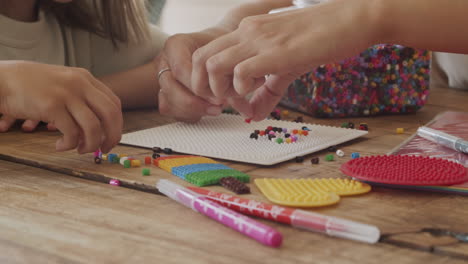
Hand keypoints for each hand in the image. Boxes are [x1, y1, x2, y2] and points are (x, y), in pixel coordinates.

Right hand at [0, 61, 122, 152]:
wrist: (3, 79)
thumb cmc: (33, 86)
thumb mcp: (63, 83)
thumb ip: (82, 98)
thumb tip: (99, 127)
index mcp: (85, 78)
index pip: (114, 103)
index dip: (117, 124)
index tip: (111, 138)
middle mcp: (80, 84)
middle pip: (110, 115)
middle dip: (112, 136)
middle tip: (104, 149)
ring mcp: (66, 94)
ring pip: (93, 127)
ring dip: (90, 144)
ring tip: (79, 149)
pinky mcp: (51, 106)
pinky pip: (71, 133)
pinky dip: (69, 144)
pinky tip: (59, 146)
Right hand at [157, 29, 243, 121]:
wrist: (221, 51)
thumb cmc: (224, 48)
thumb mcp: (228, 51)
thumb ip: (226, 71)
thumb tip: (229, 100)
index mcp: (175, 45)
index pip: (180, 69)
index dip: (199, 86)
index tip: (219, 96)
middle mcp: (165, 61)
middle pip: (170, 88)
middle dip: (195, 102)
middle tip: (218, 106)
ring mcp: (163, 79)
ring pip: (167, 102)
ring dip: (193, 110)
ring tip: (216, 109)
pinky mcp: (166, 95)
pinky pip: (171, 111)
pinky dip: (190, 115)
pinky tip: (208, 110)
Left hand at [191, 0, 377, 120]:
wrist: (351, 19)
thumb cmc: (321, 38)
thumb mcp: (286, 66)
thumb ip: (267, 90)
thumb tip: (255, 115)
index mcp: (246, 30)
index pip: (205, 54)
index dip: (207, 82)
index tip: (227, 98)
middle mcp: (245, 31)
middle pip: (198, 60)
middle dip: (205, 89)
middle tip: (227, 103)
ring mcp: (258, 39)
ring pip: (212, 66)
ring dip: (221, 91)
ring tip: (242, 99)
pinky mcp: (275, 52)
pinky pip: (239, 73)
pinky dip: (242, 91)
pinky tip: (259, 93)